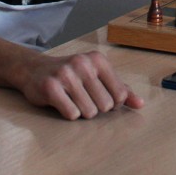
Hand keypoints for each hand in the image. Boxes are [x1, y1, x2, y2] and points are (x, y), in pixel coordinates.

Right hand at [11, 50, 144, 119]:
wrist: (34, 69)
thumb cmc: (71, 75)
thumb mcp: (97, 76)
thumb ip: (121, 89)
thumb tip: (141, 104)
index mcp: (98, 60)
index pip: (120, 95)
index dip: (112, 103)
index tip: (99, 97)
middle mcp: (83, 63)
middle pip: (105, 105)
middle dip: (95, 108)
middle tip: (82, 97)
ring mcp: (66, 74)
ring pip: (89, 112)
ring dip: (81, 112)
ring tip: (71, 99)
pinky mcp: (50, 87)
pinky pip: (72, 114)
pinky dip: (69, 114)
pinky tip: (61, 102)